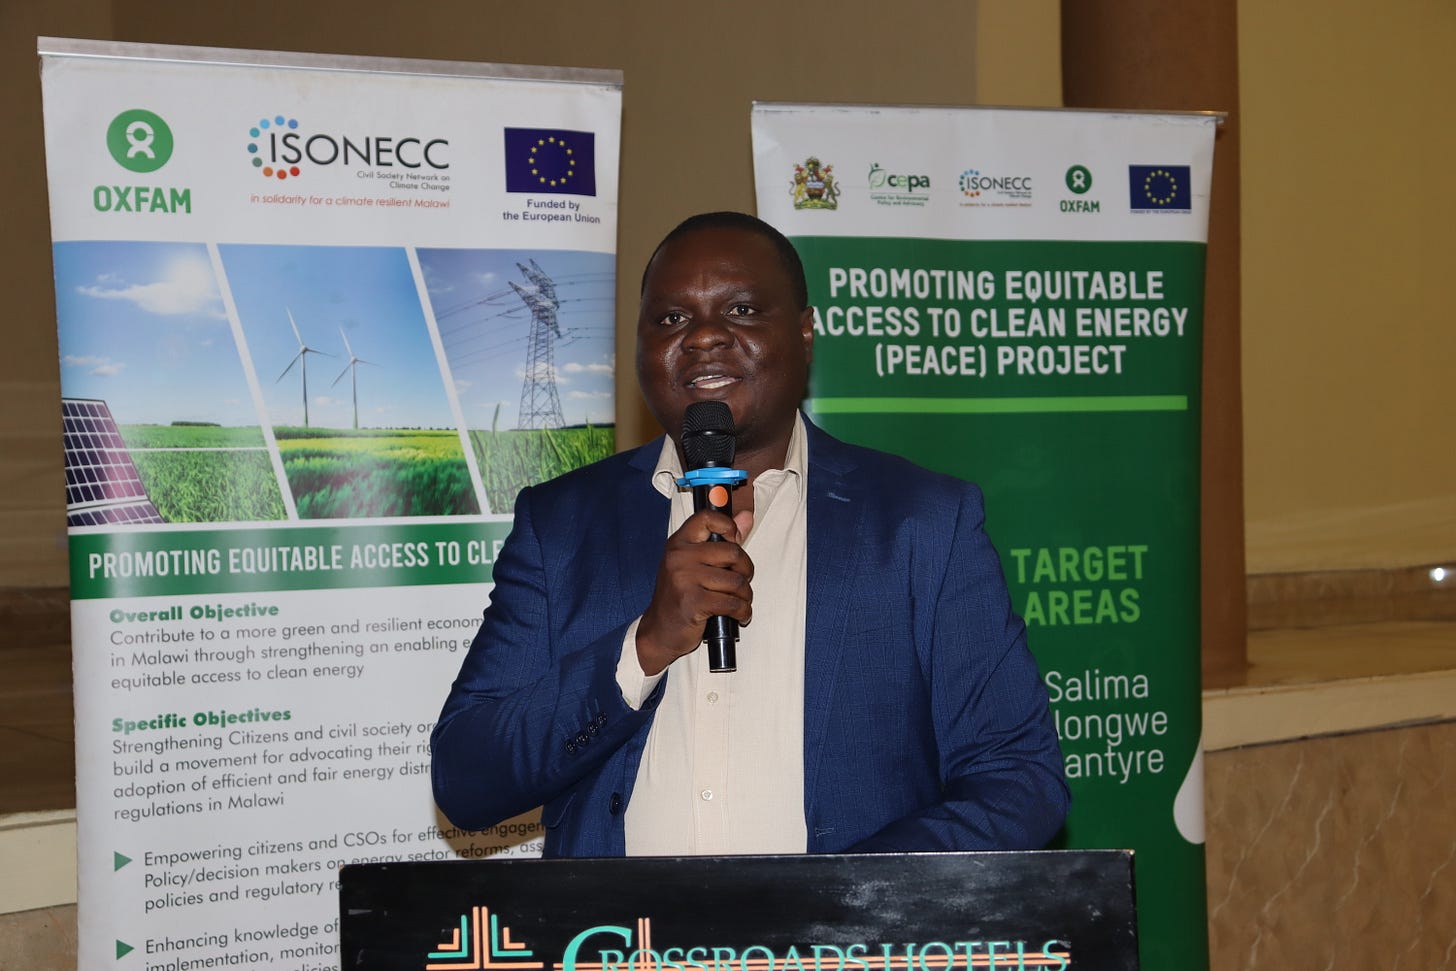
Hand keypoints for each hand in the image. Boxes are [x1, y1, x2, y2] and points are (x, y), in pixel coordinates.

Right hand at [635, 508, 753, 675]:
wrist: (659, 630)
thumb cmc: (679, 595)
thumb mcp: (694, 563)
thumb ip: (722, 540)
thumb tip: (746, 517)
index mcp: (679, 543)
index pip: (707, 518)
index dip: (728, 526)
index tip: (734, 540)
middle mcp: (679, 557)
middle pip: (733, 552)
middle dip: (745, 570)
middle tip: (740, 581)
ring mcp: (685, 579)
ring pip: (736, 581)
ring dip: (745, 596)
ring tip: (738, 602)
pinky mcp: (694, 602)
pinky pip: (733, 603)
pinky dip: (742, 611)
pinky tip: (738, 615)